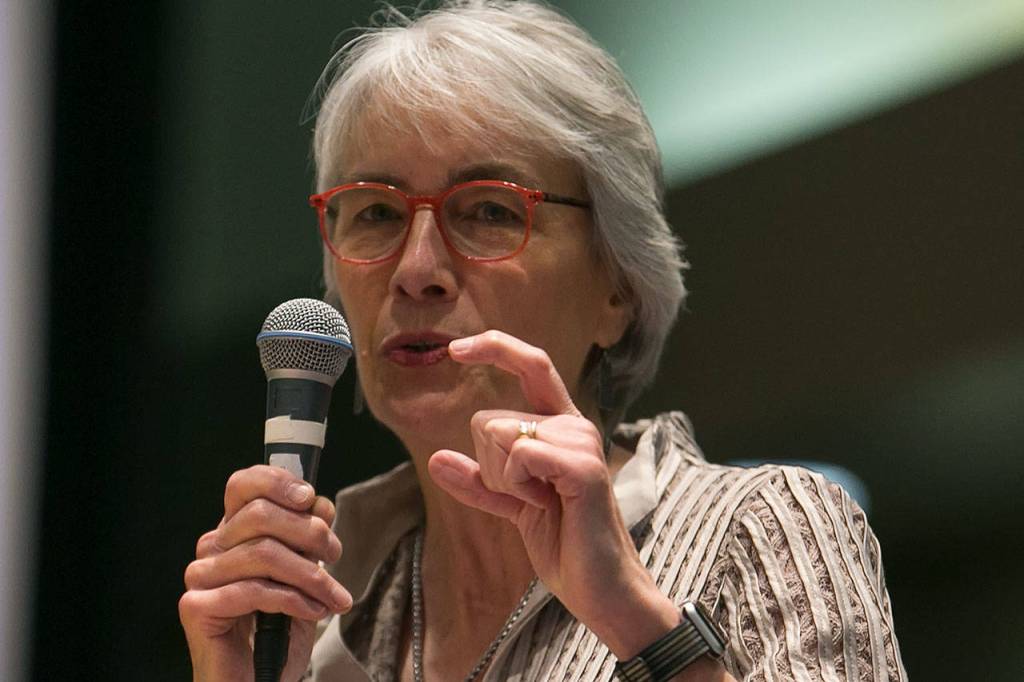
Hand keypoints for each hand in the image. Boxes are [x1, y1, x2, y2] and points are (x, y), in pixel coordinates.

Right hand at [178, 465, 351, 681]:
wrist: (260, 680)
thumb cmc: (281, 626)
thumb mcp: (305, 573)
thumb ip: (308, 536)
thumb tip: (319, 504)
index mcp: (234, 531)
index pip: (244, 484)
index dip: (277, 481)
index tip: (310, 498)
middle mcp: (211, 547)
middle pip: (260, 514)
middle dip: (309, 532)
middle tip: (334, 554)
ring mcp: (200, 576)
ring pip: (263, 553)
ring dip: (310, 574)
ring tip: (333, 596)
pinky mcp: (196, 606)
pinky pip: (253, 589)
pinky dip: (293, 600)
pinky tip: (313, 612)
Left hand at [427, 330, 678, 658]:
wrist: (600, 590)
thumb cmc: (565, 546)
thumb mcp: (513, 507)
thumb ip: (479, 482)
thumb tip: (436, 459)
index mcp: (561, 427)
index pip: (531, 366)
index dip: (496, 348)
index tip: (455, 348)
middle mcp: (574, 425)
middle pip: (488, 419)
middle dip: (488, 467)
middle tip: (528, 500)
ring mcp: (581, 442)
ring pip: (498, 435)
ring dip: (504, 481)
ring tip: (543, 505)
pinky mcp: (583, 466)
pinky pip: (518, 455)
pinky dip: (515, 485)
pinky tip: (544, 506)